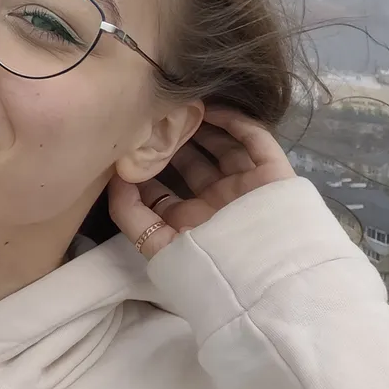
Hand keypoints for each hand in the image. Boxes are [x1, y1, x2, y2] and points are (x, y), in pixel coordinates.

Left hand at [109, 106, 296, 258]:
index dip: (147, 164)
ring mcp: (246, 188)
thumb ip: (130, 215)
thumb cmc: (209, 267)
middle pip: (193, 162)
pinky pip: (258, 142)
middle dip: (174, 139)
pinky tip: (213, 109)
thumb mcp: (158, 247)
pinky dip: (238, 123)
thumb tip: (115, 177)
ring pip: (224, 147)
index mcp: (190, 221)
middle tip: (157, 113)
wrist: (268, 283)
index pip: (163, 188)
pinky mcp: (274, 176)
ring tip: (182, 104)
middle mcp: (217, 203)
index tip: (131, 138)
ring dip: (204, 127)